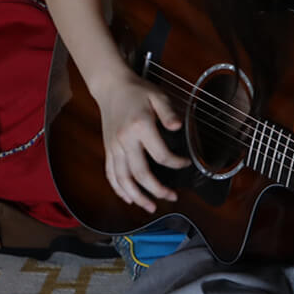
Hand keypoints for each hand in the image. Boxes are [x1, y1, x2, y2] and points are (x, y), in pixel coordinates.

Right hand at [95, 71, 188, 211]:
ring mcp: (113, 147)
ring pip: (123, 179)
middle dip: (157, 189)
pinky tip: (128, 198)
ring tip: (151, 207)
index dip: (176, 163)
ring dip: (137, 196)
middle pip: (140, 173)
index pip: (160, 155)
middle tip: (172, 197)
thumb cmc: (138, 91)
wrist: (111, 87)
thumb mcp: (158, 96)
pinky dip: (118, 189)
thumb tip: (178, 127)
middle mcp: (124, 141)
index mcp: (140, 127)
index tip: (186, 164)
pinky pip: (110, 173)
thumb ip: (169, 112)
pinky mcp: (107, 149)